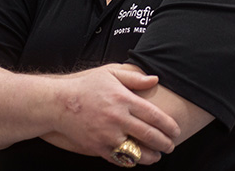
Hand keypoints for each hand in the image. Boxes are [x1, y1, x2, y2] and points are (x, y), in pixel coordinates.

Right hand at [42, 64, 180, 164]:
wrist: (58, 103)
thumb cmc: (86, 86)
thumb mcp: (110, 73)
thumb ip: (134, 77)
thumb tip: (154, 79)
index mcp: (123, 99)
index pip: (154, 116)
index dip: (169, 125)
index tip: (176, 130)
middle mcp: (117, 118)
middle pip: (149, 135)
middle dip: (165, 143)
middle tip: (171, 145)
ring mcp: (107, 134)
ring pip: (137, 151)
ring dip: (151, 156)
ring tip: (157, 156)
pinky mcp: (97, 147)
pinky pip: (119, 158)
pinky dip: (131, 161)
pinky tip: (137, 158)